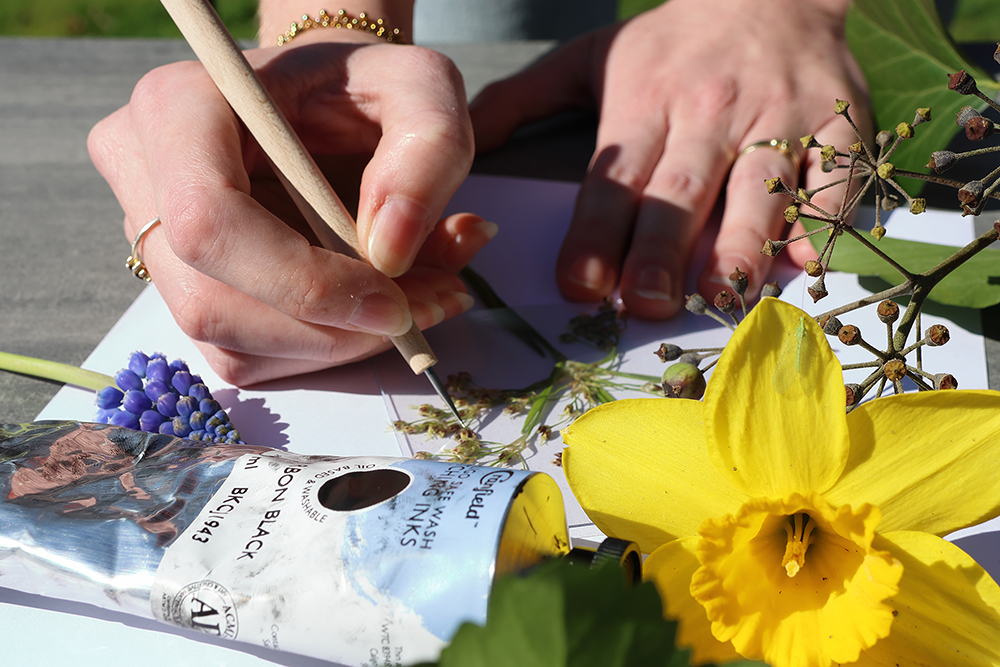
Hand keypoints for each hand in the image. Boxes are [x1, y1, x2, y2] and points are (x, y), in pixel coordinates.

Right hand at [89, 36, 484, 384]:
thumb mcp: (422, 89)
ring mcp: (155, 242)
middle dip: (331, 328)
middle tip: (424, 308)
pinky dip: (326, 348)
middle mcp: (145, 177)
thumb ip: (426, 151)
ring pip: (232, 344)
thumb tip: (390, 252)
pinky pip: (247, 356)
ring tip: (419, 299)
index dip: (302, 282)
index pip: (208, 221)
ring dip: (338, 343)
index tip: (391, 304)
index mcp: (179, 108)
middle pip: (211, 303)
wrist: (334, 105)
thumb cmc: (367, 87)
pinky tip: (376, 309)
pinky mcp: (186, 291)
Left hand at [471, 0, 868, 317]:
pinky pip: (834, 175)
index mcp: (644, 102)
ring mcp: (778, 116)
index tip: (580, 286)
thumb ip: (524, 99)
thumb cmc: (673, 41)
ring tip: (724, 297)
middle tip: (646, 305)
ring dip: (741, 246)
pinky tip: (803, 260)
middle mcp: (709, 113)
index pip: (615, 180)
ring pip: (758, 189)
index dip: (596, 234)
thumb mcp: (591, 56)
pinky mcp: (838, 121)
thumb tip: (463, 139)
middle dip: (661, 252)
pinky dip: (822, 218)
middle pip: (681, 192)